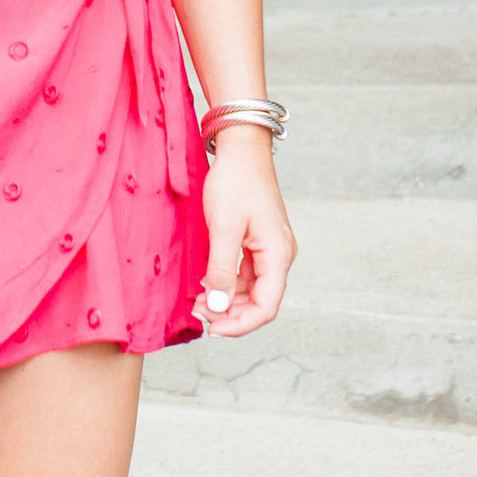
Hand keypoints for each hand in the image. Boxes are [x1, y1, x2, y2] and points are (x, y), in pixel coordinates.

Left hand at [197, 133, 292, 336]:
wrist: (241, 148)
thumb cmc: (235, 182)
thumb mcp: (223, 227)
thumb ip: (221, 270)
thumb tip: (218, 306)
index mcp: (277, 255)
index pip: (266, 308)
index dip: (240, 325)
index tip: (211, 328)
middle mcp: (279, 256)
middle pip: (260, 303)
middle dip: (229, 313)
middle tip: (197, 312)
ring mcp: (269, 249)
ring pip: (251, 291)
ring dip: (227, 300)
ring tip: (198, 301)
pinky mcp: (257, 242)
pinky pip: (245, 274)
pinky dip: (226, 283)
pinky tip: (205, 283)